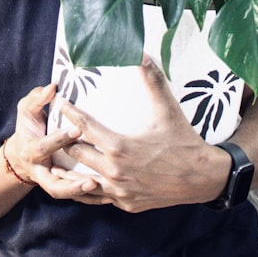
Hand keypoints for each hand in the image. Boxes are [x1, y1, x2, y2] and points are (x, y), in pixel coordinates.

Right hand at [3, 84, 101, 198]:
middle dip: (72, 180)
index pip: (44, 147)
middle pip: (53, 182)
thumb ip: (37, 98)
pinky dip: (88, 198)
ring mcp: (49, 182)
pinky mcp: (60, 187)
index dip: (60, 139)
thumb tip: (53, 87)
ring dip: (80, 192)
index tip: (78, 129)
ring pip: (63, 193)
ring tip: (98, 187)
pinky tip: (107, 196)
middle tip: (94, 175)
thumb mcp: (26, 110)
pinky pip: (72, 198)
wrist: (21, 155)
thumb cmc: (27, 127)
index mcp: (30, 151)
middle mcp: (39, 171)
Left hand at [51, 54, 230, 211]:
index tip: (60, 103)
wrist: (203, 178)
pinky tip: (79, 185)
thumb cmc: (183, 142)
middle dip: (65, 141)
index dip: (70, 113)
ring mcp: (121, 191)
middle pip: (77, 153)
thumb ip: (153, 81)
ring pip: (81, 182)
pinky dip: (87, 190)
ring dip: (68, 170)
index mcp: (120, 147)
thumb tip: (143, 54)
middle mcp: (115, 171)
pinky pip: (99, 198)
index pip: (84, 127)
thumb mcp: (167, 110)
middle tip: (55, 130)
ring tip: (54, 162)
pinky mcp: (127, 203)